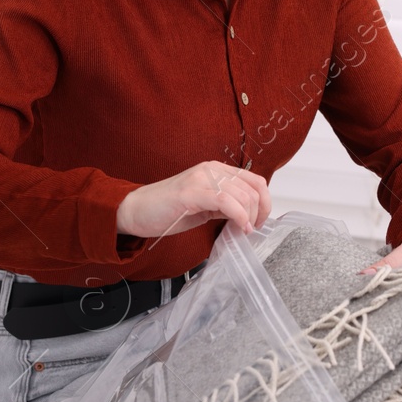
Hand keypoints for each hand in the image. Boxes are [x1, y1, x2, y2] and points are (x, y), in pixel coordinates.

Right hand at [116, 160, 271, 238]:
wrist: (136, 210)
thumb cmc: (168, 210)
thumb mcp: (205, 205)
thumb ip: (226, 205)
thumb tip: (249, 215)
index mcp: (216, 170)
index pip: (254, 180)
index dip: (265, 202)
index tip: (260, 220)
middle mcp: (211, 170)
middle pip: (253, 188)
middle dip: (260, 212)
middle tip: (252, 229)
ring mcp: (201, 179)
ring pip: (242, 195)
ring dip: (250, 217)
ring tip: (244, 231)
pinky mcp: (191, 193)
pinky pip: (226, 201)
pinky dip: (239, 216)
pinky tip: (239, 228)